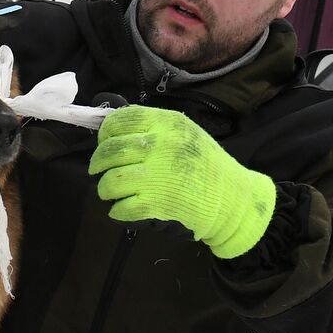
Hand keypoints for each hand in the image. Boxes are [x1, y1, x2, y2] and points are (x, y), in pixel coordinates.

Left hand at [88, 106, 275, 258]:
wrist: (233, 198)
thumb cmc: (206, 165)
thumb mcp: (185, 133)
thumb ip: (153, 128)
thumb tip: (113, 130)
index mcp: (167, 124)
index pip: (120, 120)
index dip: (106, 133)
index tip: (105, 142)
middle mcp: (160, 146)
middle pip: (110, 151)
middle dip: (98, 162)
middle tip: (99, 170)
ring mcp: (157, 176)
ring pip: (110, 181)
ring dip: (106, 188)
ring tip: (111, 192)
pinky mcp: (157, 203)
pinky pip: (121, 207)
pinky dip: (117, 211)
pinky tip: (122, 209)